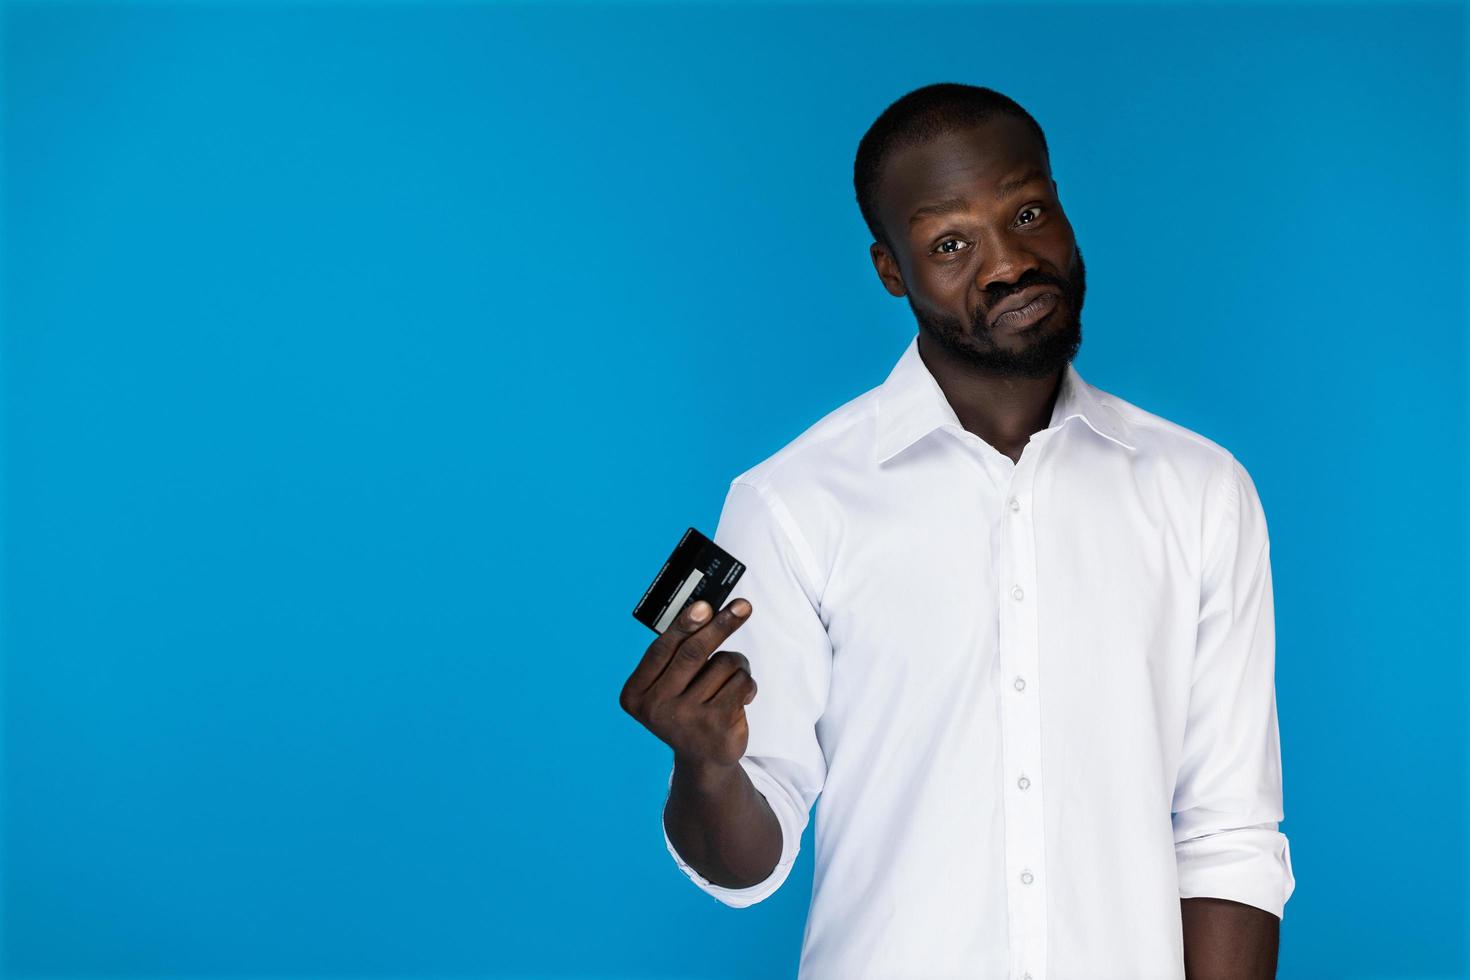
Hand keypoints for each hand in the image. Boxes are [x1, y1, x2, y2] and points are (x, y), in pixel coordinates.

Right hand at [620, 597, 756, 769]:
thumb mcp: (670, 685)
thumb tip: (705, 610)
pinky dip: (746, 682)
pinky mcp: (716, 725)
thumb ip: (678, 653)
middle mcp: (656, 708)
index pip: (661, 649)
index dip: (684, 624)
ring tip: (728, 682)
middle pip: (692, 653)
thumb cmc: (687, 709)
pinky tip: (739, 698)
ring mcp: (686, 719)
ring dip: (735, 664)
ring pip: (723, 664)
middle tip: (743, 606)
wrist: (704, 759)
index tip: (704, 605)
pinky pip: (741, 682)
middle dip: (721, 624)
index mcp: (636, 694)